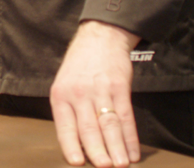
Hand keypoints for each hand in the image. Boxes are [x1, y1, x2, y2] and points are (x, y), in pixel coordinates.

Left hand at [49, 20, 142, 167]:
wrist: (99, 38)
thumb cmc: (79, 67)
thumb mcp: (64, 85)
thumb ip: (69, 112)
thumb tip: (76, 146)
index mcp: (60, 95)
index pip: (65, 125)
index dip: (71, 145)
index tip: (76, 162)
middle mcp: (79, 93)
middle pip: (89, 128)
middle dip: (97, 151)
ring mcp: (100, 90)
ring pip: (109, 124)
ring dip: (116, 148)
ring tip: (121, 165)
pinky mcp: (119, 87)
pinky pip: (126, 116)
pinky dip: (130, 137)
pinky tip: (133, 151)